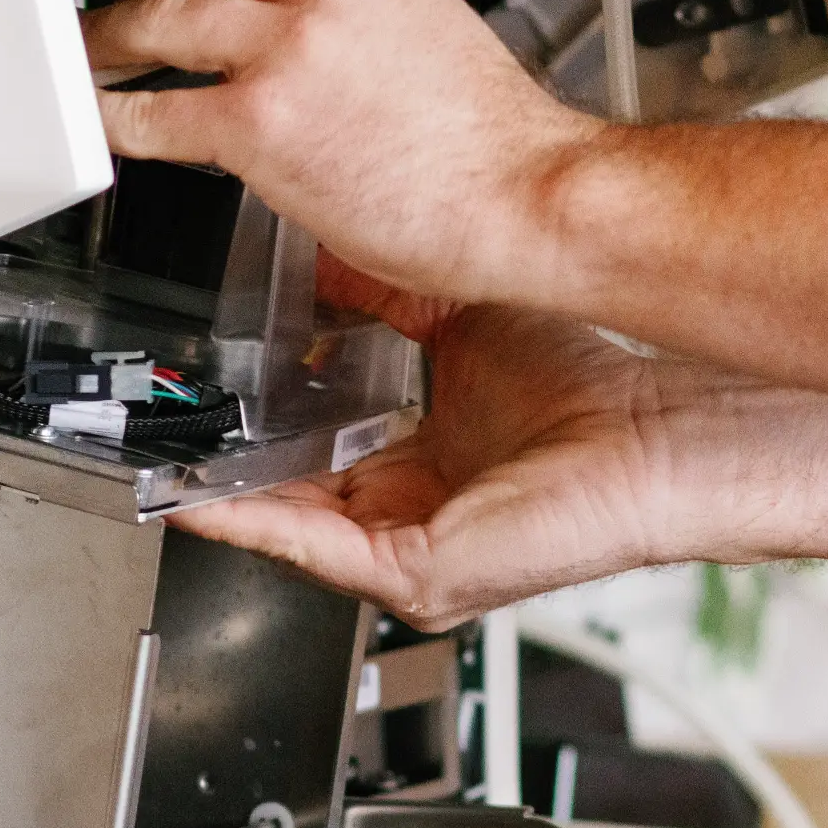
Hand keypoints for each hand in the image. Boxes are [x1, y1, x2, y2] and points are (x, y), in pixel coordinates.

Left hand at [85, 0, 597, 308]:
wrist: (530, 195)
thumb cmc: (494, 141)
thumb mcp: (424, 26)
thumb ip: (353, 12)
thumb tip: (291, 33)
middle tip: (118, 24)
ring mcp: (285, 47)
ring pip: (158, 22)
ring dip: (109, 45)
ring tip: (94, 66)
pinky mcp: (259, 121)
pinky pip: (154, 113)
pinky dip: (114, 118)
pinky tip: (106, 127)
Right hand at [174, 264, 711, 626]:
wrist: (657, 435)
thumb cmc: (594, 394)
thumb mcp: (460, 323)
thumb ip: (392, 297)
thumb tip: (333, 253)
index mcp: (424, 472)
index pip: (320, 465)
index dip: (264, 432)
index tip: (213, 391)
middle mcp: (414, 521)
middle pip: (295, 502)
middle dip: (231, 466)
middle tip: (170, 425)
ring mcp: (413, 556)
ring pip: (294, 533)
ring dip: (229, 496)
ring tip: (170, 459)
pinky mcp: (419, 575)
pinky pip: (315, 553)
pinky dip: (257, 524)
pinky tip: (209, 498)